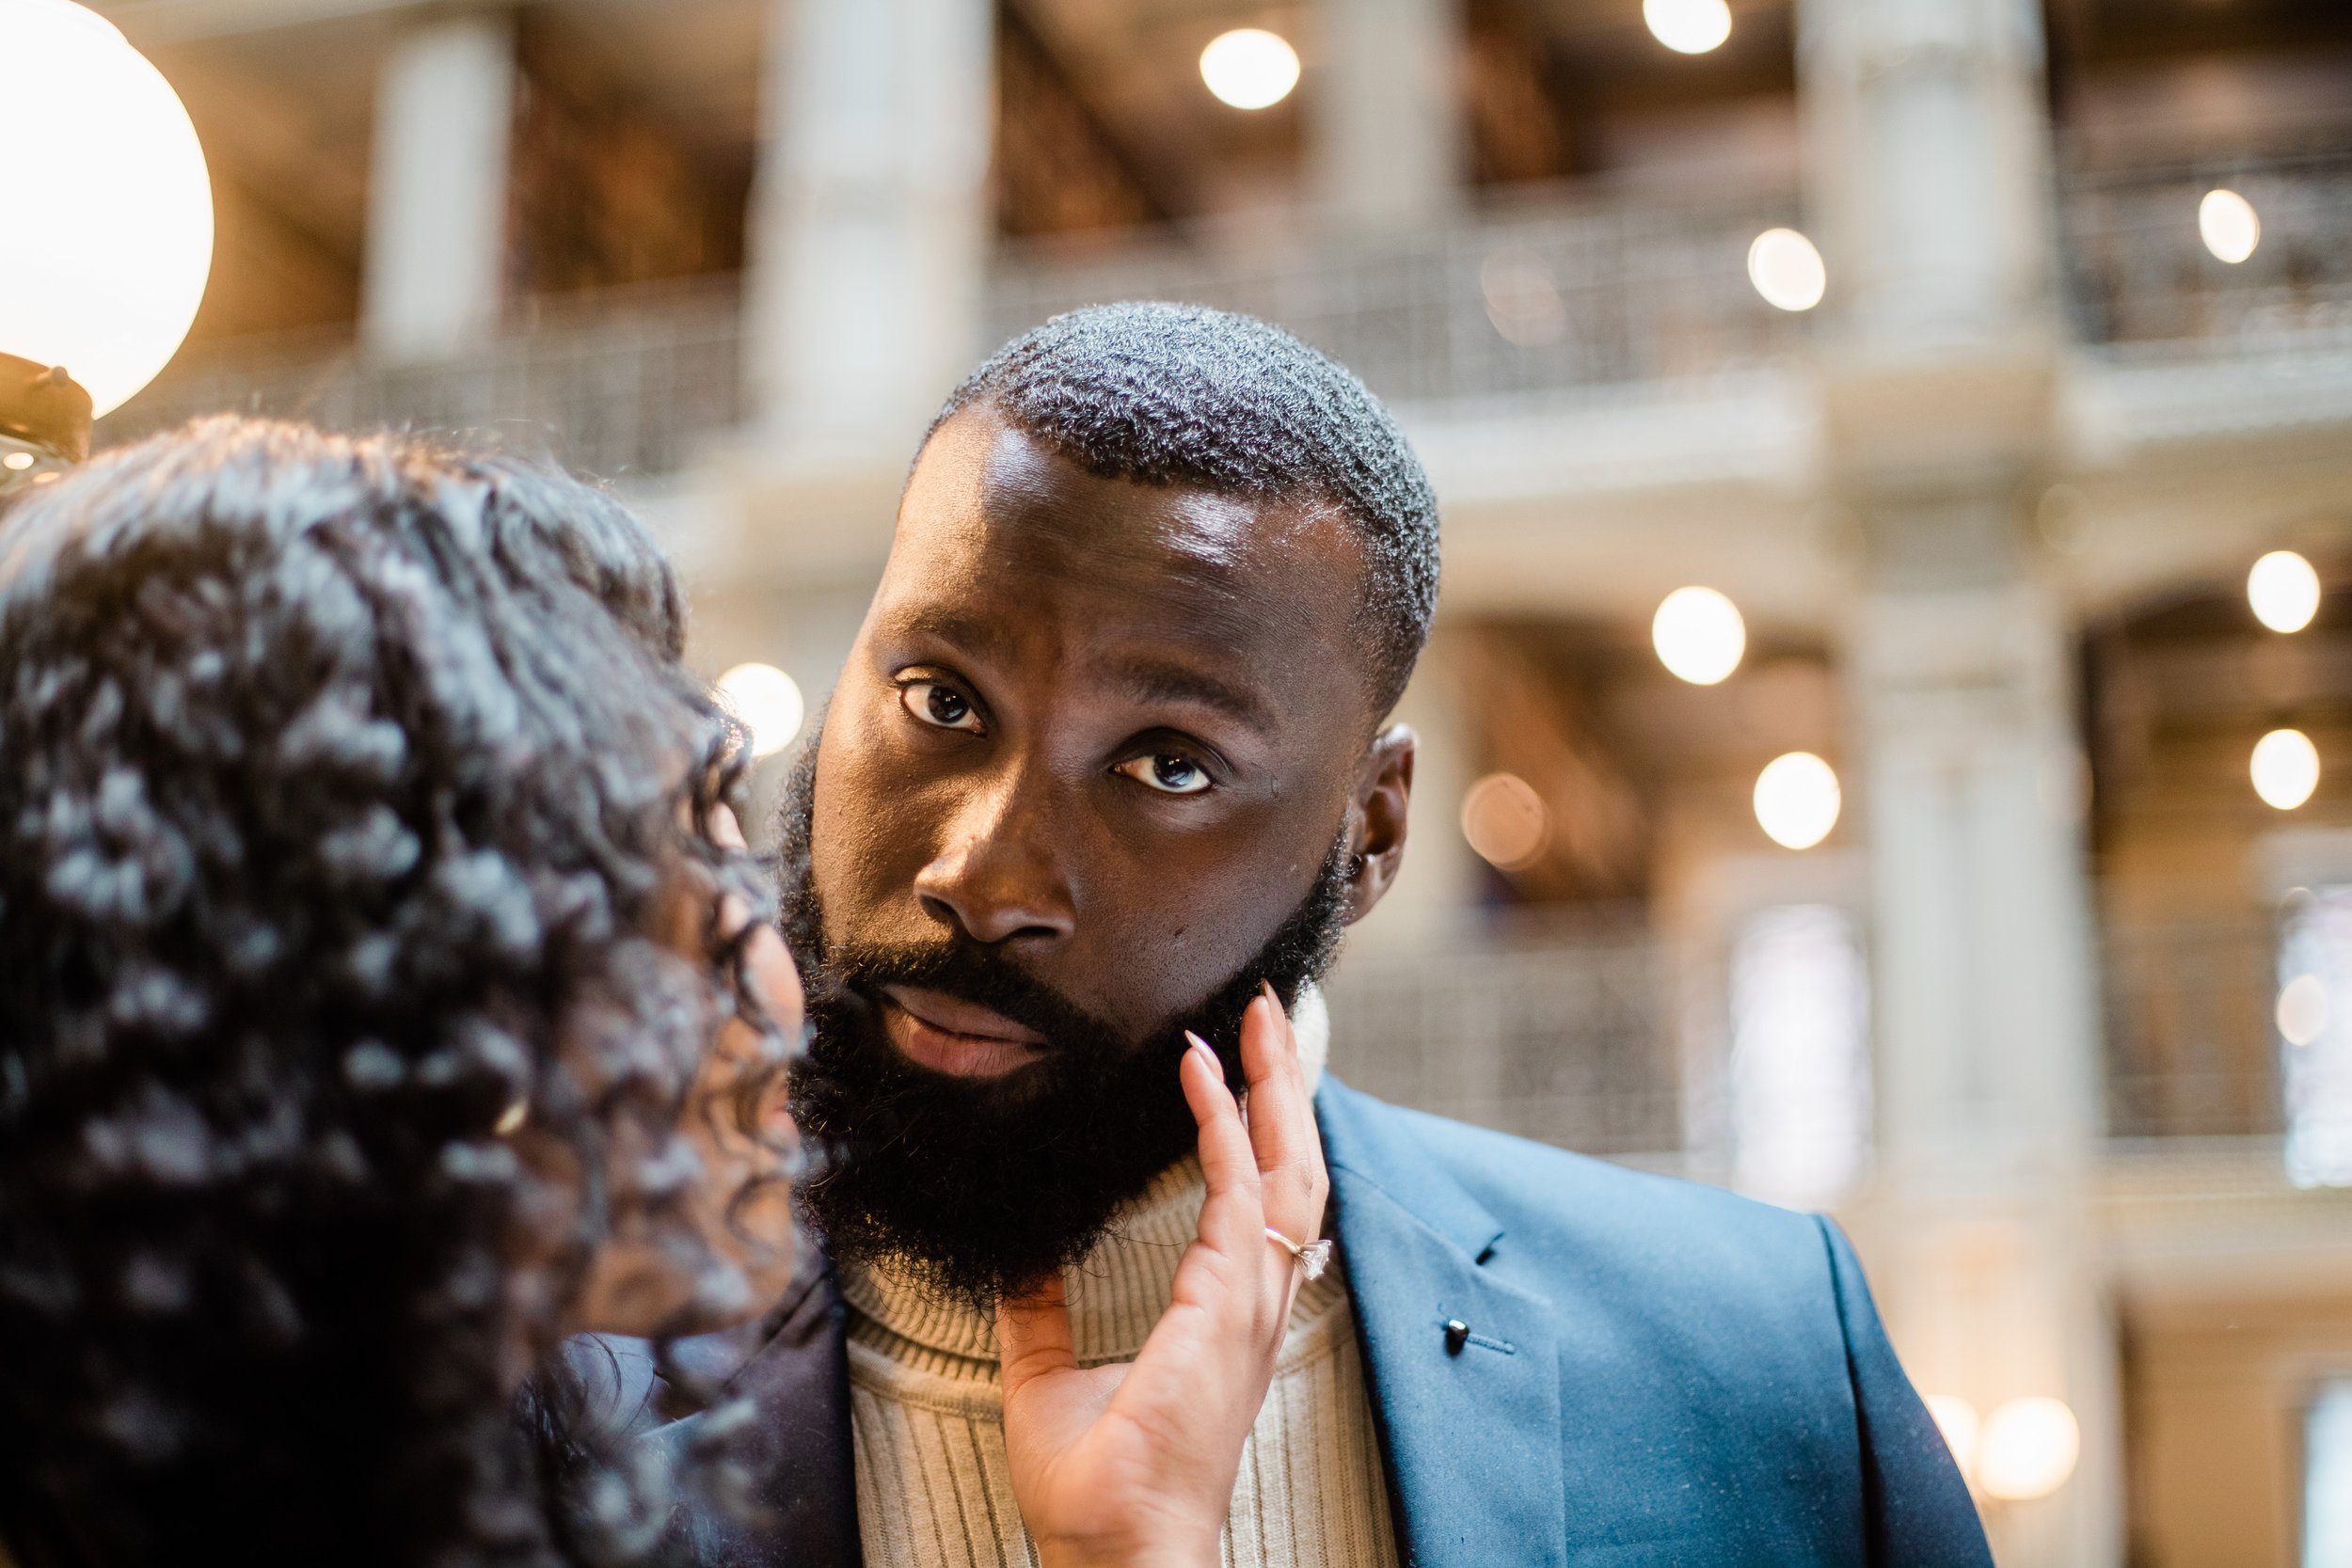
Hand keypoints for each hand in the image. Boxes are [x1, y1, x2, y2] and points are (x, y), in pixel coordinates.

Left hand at [996, 983, 1329, 1567]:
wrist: (1116, 1551)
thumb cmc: (1096, 1492)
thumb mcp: (1046, 1377)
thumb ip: (1038, 1311)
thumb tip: (1018, 1255)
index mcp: (1227, 1318)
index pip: (1261, 1200)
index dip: (1253, 1127)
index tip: (1228, 1062)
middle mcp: (1254, 1304)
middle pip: (1294, 1168)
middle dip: (1285, 1086)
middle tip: (1269, 1013)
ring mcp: (1250, 1305)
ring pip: (1289, 1169)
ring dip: (1275, 1088)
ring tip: (1259, 1020)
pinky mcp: (1226, 1307)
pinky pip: (1239, 1195)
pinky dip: (1224, 1127)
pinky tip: (1199, 1076)